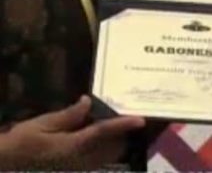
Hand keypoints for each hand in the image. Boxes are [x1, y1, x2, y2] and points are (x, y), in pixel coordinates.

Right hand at [0, 96, 144, 169]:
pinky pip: (97, 161)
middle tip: (130, 116)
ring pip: (107, 156)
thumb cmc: (21, 145)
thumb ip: (68, 115)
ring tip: (118, 123)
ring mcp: (77, 170)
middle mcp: (80, 162)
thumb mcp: (41, 125)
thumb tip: (88, 102)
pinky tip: (99, 134)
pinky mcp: (74, 171)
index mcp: (72, 147)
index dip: (123, 125)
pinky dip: (104, 148)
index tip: (140, 120)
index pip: (103, 133)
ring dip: (115, 141)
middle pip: (111, 147)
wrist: (7, 166)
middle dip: (123, 133)